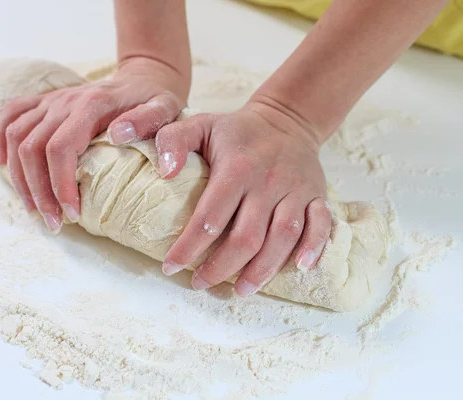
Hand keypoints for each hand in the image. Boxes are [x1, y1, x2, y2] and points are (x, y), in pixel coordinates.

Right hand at [0, 58, 187, 232]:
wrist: (142, 79)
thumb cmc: (154, 100)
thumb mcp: (166, 109)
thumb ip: (150, 121)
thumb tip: (119, 136)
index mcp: (91, 105)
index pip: (60, 148)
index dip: (60, 185)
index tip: (72, 215)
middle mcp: (64, 101)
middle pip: (32, 148)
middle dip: (39, 192)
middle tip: (54, 223)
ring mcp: (50, 100)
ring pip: (15, 137)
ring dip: (19, 178)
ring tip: (36, 210)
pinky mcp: (44, 101)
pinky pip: (10, 114)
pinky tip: (2, 165)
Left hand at [156, 98, 332, 296]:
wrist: (286, 120)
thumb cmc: (236, 131)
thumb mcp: (199, 124)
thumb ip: (173, 141)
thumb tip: (164, 173)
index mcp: (237, 167)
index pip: (210, 217)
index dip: (188, 247)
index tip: (171, 267)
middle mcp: (268, 181)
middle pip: (246, 237)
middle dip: (221, 267)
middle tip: (201, 283)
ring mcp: (295, 190)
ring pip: (283, 237)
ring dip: (262, 269)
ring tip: (240, 290)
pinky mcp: (317, 196)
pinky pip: (321, 226)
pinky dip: (313, 248)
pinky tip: (300, 269)